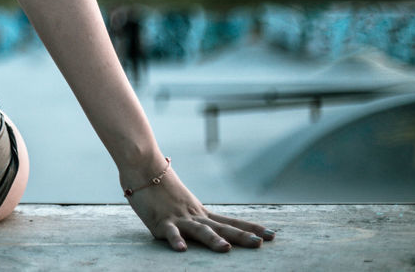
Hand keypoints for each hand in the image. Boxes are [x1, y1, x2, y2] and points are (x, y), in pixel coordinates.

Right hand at [122, 163, 276, 251]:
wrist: (142, 164)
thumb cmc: (157, 183)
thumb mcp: (180, 201)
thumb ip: (190, 212)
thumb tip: (202, 220)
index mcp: (200, 212)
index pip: (230, 221)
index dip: (251, 227)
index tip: (272, 235)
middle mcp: (194, 215)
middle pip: (222, 227)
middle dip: (242, 236)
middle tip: (261, 243)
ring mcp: (179, 218)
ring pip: (199, 230)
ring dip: (213, 240)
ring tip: (226, 249)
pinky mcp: (161, 221)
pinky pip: (170, 233)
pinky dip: (176, 241)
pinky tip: (182, 250)